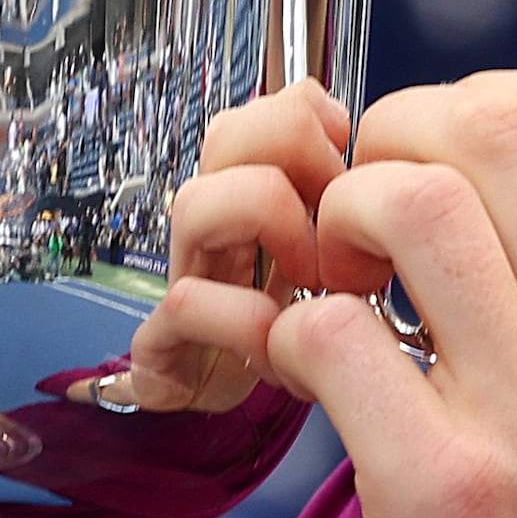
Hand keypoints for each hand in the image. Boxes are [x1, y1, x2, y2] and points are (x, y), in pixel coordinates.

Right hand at [117, 80, 353, 413]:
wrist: (262, 407)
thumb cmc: (311, 331)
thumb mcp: (348, 250)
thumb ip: (345, 181)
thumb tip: (340, 117)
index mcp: (266, 191)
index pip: (268, 110)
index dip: (306, 113)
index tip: (346, 147)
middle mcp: (222, 225)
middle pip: (227, 134)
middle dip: (291, 155)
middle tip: (333, 210)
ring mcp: (193, 279)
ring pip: (196, 203)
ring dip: (263, 228)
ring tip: (311, 273)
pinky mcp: (167, 343)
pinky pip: (186, 303)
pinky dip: (238, 319)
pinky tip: (275, 335)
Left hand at [247, 76, 516, 517]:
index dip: (494, 101)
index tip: (448, 160)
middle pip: (493, 126)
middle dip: (399, 139)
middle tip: (367, 217)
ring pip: (409, 204)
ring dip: (340, 223)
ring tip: (337, 287)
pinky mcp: (441, 493)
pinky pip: (332, 336)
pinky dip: (292, 335)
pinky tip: (308, 380)